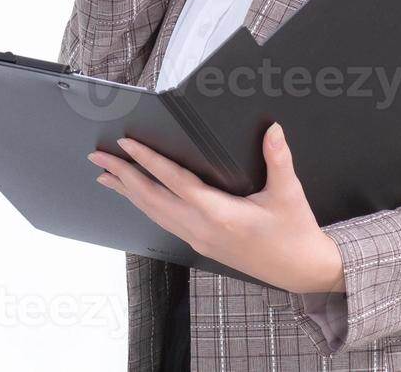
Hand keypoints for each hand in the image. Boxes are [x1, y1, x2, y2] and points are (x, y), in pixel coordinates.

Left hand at [87, 122, 345, 295]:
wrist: (302, 271)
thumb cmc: (295, 233)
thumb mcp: (289, 193)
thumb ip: (278, 158)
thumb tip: (273, 129)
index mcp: (220, 215)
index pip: (175, 182)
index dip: (148, 161)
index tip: (126, 145)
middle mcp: (202, 228)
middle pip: (152, 199)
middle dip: (123, 176)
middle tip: (98, 156)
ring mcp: (199, 239)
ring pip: (154, 212)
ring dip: (128, 192)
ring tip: (105, 175)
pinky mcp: (201, 244)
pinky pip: (164, 221)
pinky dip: (145, 205)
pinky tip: (137, 197)